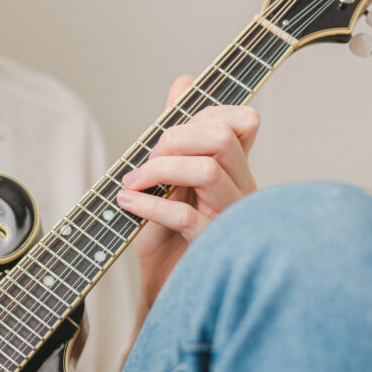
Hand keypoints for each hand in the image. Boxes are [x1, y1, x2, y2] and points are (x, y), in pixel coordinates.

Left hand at [118, 76, 259, 313]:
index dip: (202, 114)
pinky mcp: (211, 247)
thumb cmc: (169, 236)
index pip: (243, 120)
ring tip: (132, 184)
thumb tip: (184, 80)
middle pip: (223, 136)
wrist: (166, 292)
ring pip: (209, 170)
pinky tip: (128, 204)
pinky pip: (187, 216)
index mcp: (237, 170)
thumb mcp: (168, 177)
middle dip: (175, 138)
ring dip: (160, 169)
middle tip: (145, 159)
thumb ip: (178, 131)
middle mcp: (242, 190)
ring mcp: (230, 219)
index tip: (165, 135)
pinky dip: (150, 206)